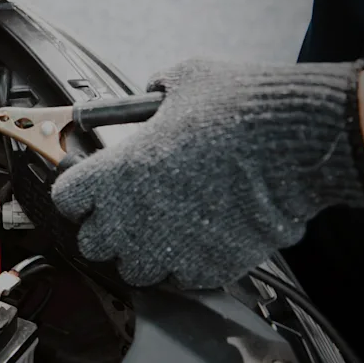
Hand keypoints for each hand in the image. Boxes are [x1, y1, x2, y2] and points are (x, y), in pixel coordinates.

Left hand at [51, 59, 363, 288]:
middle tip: (129, 210)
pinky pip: (178, 279)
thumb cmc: (241, 109)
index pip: (66, 199)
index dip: (79, 191)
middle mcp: (133, 218)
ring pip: (132, 270)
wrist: (297, 144)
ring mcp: (168, 249)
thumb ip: (153, 95)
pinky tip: (200, 239)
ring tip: (165, 229)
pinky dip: (183, 265)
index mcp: (116, 172)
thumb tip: (152, 96)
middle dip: (106, 228)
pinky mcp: (206, 269)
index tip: (91, 186)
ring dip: (142, 252)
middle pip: (91, 243)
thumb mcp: (184, 82)